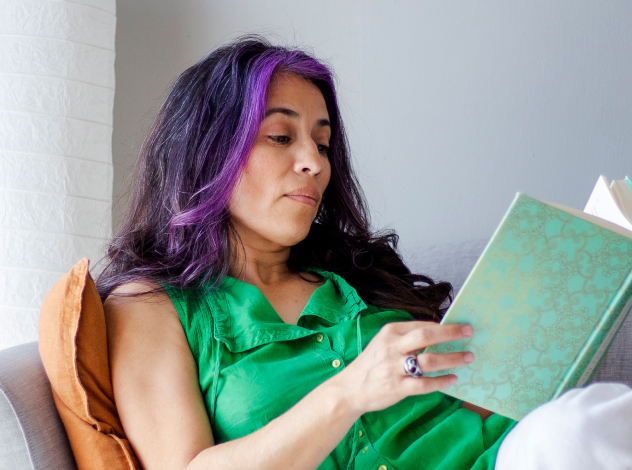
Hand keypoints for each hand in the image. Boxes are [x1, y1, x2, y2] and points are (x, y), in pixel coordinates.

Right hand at [334, 321, 473, 415]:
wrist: (350, 389)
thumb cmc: (372, 364)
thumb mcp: (384, 343)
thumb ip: (406, 338)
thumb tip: (439, 333)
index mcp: (390, 332)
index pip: (422, 325)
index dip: (444, 326)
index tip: (461, 326)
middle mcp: (392, 347)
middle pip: (426, 336)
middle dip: (451, 333)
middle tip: (469, 332)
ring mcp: (394, 368)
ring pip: (429, 361)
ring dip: (452, 359)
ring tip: (468, 358)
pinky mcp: (396, 387)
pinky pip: (424, 384)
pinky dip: (441, 382)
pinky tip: (453, 380)